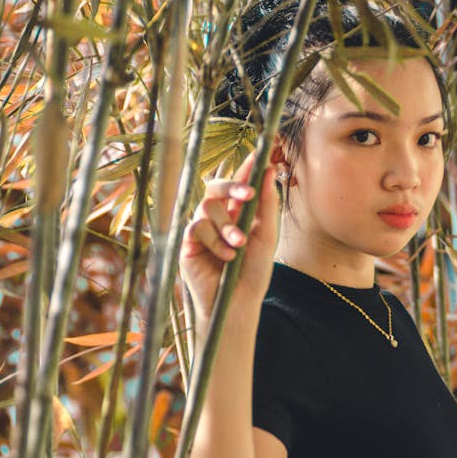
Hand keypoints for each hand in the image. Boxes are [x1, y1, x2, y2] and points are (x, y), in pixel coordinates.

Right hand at [181, 151, 278, 326]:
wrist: (237, 303)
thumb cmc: (253, 273)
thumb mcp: (266, 237)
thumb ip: (266, 205)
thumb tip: (269, 171)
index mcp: (237, 215)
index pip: (238, 185)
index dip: (245, 169)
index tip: (257, 154)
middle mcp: (216, 219)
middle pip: (215, 188)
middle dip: (231, 186)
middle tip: (247, 194)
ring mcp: (200, 231)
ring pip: (207, 207)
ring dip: (227, 225)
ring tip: (239, 245)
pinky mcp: (187, 244)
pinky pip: (196, 227)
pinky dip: (215, 240)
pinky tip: (226, 256)